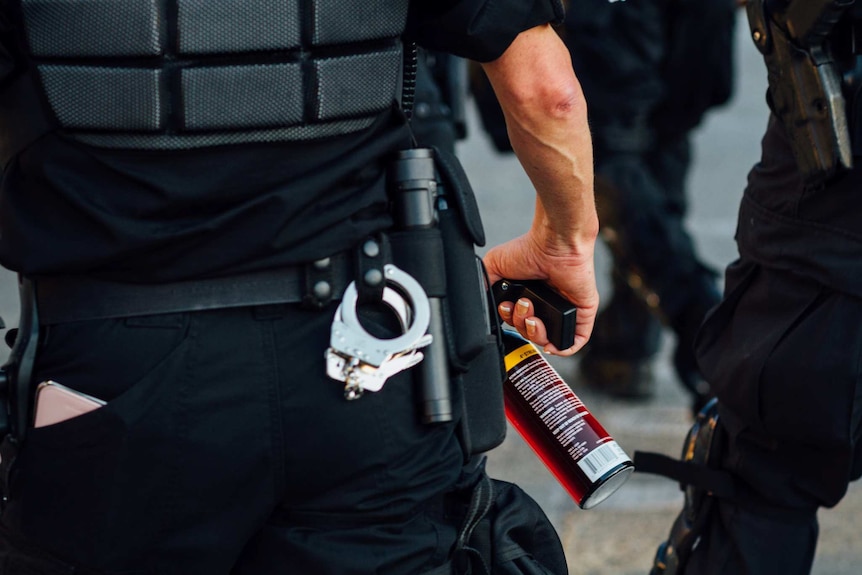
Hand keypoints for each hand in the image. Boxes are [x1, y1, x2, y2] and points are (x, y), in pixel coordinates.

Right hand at [484, 232, 598, 355]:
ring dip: (535, 334)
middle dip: (521, 325)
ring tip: (533, 315)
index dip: (510, 321)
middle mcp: (546, 304)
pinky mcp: (582, 313)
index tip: (507, 307)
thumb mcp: (495, 265)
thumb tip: (482, 302)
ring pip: (549, 339)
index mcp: (529, 295)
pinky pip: (575, 341)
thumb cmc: (529, 249)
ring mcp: (564, 310)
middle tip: (523, 305)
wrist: (553, 244)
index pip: (518, 321)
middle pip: (530, 332)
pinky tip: (549, 343)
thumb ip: (486, 284)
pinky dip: (563, 348)